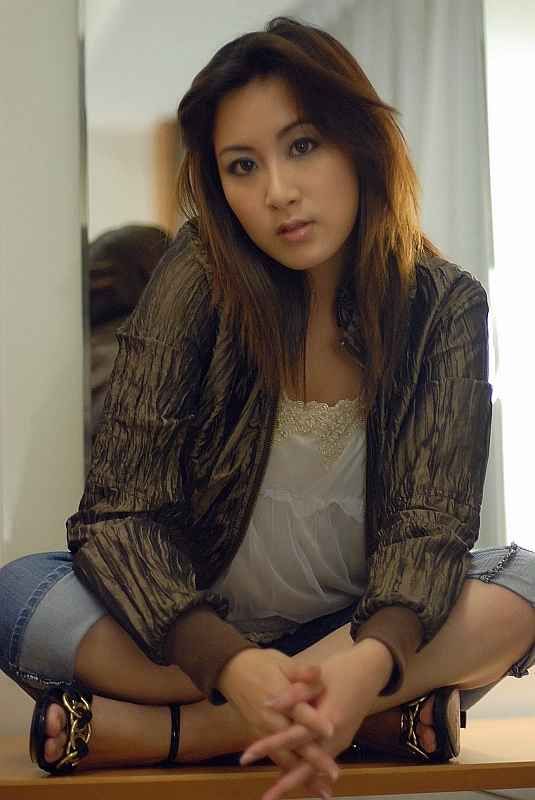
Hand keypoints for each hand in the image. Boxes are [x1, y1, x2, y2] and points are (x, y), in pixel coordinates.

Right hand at [218, 648, 338, 795]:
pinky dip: (289, 773)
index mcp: (277, 696)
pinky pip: (276, 758)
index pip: (298, 711)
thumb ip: (301, 671)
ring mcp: (263, 731)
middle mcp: (270, 718)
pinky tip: (303, 785)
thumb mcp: (282, 662)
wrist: (232, 671)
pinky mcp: (259, 737)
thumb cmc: (261, 664)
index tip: (331, 730)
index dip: (314, 721)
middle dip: (313, 759)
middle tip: (333, 773)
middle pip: (294, 742)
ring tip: (321, 791)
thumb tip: (317, 671)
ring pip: (284, 757)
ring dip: (302, 775)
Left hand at [240, 639, 394, 799]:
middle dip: (285, 783)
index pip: (293, 736)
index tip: (247, 756)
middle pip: (307, 765)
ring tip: (275, 795)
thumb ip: (295, 692)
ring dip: (296, 782)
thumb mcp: (319, 677)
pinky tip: (293, 781)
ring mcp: (340, 742)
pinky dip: (308, 774)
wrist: (371, 672)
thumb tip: (268, 703)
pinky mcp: (341, 742)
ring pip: (315, 769)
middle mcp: (335, 737)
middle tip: (266, 798)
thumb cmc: (342, 671)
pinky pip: (321, 763)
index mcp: (328, 718)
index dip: (270, 745)